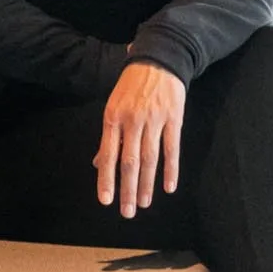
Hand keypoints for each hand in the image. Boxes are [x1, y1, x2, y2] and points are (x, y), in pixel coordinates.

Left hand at [95, 60, 186, 218]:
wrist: (158, 59)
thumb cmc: (132, 86)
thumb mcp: (114, 105)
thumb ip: (109, 136)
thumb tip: (98, 163)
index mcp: (113, 117)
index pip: (109, 154)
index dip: (107, 179)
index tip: (105, 201)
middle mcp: (132, 120)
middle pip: (129, 161)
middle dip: (127, 188)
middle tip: (126, 212)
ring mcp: (154, 120)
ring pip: (149, 158)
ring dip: (146, 184)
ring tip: (143, 204)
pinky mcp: (174, 118)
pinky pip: (172, 148)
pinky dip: (171, 169)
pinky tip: (168, 187)